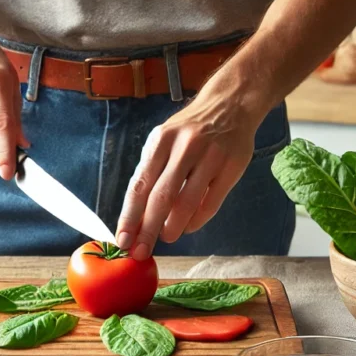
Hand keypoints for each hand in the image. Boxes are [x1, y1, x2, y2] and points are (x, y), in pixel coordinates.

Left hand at [115, 96, 259, 259]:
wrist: (231, 104)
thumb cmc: (190, 129)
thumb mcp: (165, 140)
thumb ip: (152, 172)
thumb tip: (136, 215)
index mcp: (161, 140)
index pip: (140, 184)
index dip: (130, 215)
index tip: (123, 239)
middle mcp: (185, 146)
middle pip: (161, 196)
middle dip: (148, 229)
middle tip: (140, 251)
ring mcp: (211, 156)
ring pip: (187, 202)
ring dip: (173, 226)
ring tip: (166, 237)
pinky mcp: (232, 166)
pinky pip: (211, 202)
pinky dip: (197, 220)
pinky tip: (189, 227)